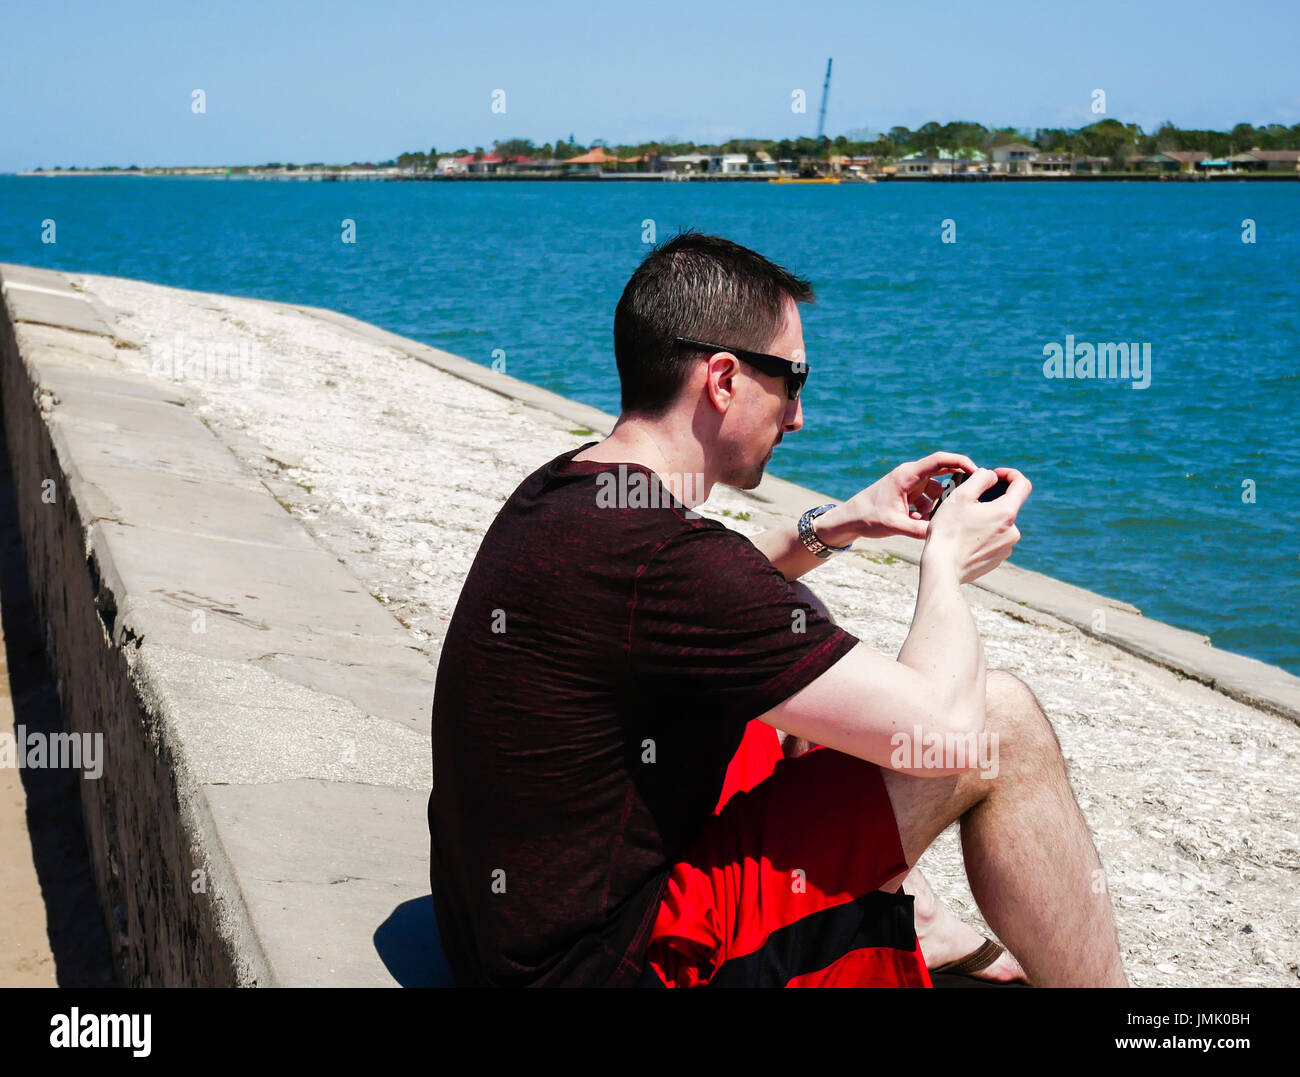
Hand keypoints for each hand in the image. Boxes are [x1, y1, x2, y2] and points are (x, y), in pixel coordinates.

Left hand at [838, 452, 976, 541]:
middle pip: (943, 475)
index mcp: (907, 475)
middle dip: (955, 489)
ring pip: (936, 493)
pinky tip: (916, 525)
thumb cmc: (867, 518)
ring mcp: (911, 486)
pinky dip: (928, 514)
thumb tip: (942, 534)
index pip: (940, 460)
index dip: (961, 461)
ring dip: (937, 508)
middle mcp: (911, 477)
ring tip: (926, 521)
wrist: (848, 521)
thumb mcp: (894, 525)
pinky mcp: (909, 497)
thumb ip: (919, 530)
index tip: (978, 470)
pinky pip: (928, 503)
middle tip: (963, 504)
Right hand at [924, 467, 1031, 583]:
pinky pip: (995, 540)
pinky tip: (965, 540)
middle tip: (967, 504)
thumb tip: (992, 476)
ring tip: (963, 525)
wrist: (942, 568)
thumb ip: (981, 478)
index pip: (1023, 485)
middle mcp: (1013, 530)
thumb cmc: (948, 530)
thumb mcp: (960, 495)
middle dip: (990, 501)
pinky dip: (983, 535)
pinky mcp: (998, 558)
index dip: (1011, 474)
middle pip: (1007, 506)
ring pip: (999, 524)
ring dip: (986, 519)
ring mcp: (1007, 547)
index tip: (995, 475)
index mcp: (1006, 512)